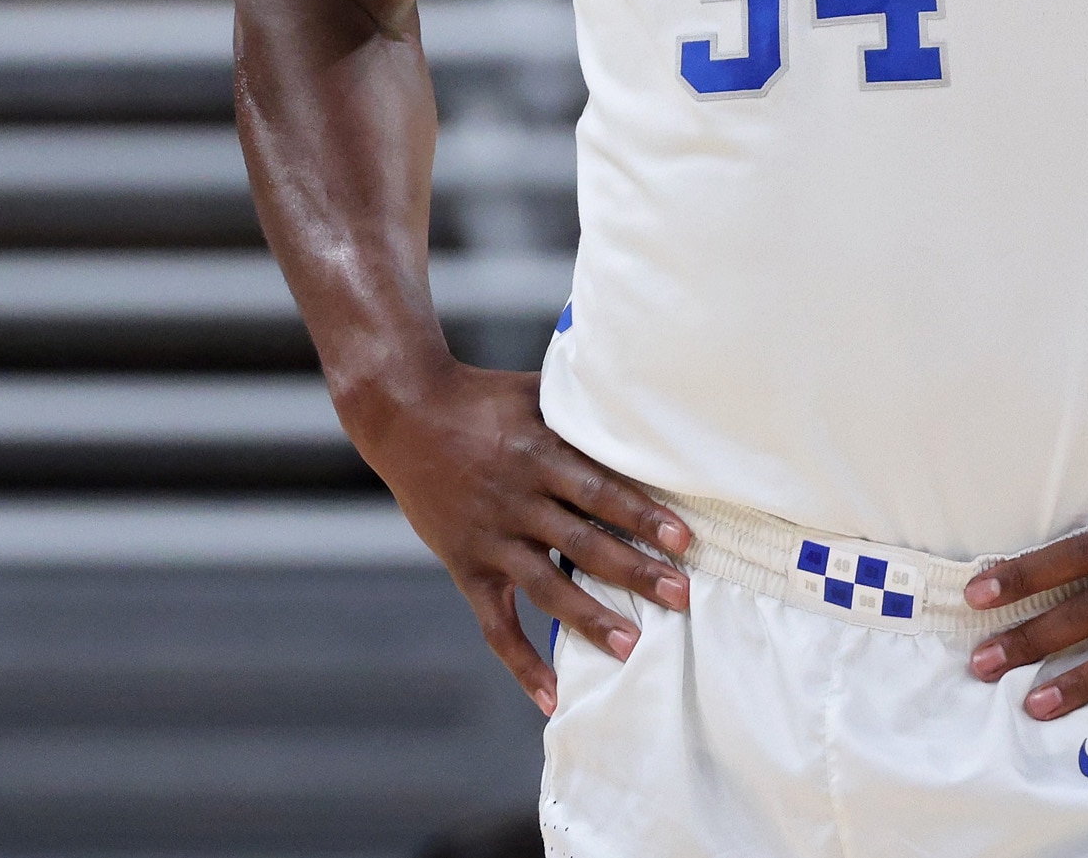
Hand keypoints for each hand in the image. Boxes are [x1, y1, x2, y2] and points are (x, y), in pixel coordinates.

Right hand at [342, 361, 691, 714]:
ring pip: (545, 586)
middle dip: (635, 571)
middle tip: (681, 595)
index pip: (599, 490)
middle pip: (583, 542)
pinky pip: (495, 624)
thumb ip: (584, 407)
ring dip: (590, 618)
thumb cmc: (482, 398)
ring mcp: (489, 537)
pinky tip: (552, 696)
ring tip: (633, 645)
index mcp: (538, 452)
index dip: (641, 515)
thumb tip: (645, 403)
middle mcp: (516, 498)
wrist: (404, 414)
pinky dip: (522, 662)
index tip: (683, 539)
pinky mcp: (466, 565)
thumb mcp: (536, 391)